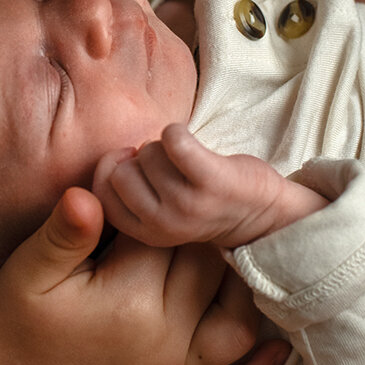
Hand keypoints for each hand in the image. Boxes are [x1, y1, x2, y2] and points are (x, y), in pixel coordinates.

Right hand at [0, 188, 289, 364]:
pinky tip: (278, 346)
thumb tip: (90, 192)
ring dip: (242, 287)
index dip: (163, 198)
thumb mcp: (28, 270)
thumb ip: (65, 230)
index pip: (172, 233)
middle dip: (206, 231)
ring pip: (237, 323)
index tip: (150, 177)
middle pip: (213, 270)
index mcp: (130, 301)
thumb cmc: (12, 322)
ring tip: (232, 250)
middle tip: (192, 203)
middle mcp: (165, 340)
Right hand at [93, 125, 323, 249]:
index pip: (100, 192)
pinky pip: (174, 140)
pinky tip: (191, 143)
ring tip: (188, 162)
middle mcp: (162, 224)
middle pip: (122, 169)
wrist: (264, 213)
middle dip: (141, 158)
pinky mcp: (212, 182)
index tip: (133, 164)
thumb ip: (128, 194)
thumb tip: (113, 156)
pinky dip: (179, 132)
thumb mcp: (157, 212)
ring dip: (165, 146)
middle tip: (169, 167)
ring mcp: (187, 205)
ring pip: (149, 152)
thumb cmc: (203, 201)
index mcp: (145, 233)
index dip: (111, 169)